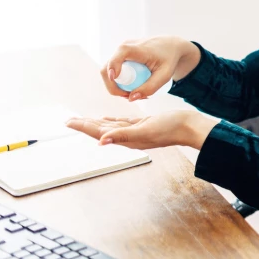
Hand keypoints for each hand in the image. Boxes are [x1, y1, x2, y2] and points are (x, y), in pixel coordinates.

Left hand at [64, 111, 218, 149]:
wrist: (190, 126)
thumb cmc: (171, 128)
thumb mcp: (146, 130)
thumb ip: (123, 135)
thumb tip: (101, 141)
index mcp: (127, 138)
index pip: (99, 132)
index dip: (84, 127)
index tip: (69, 122)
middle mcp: (129, 136)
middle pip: (101, 130)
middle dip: (85, 125)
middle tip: (69, 120)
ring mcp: (137, 130)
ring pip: (110, 126)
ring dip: (96, 122)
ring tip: (83, 119)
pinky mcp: (144, 124)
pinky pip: (123, 122)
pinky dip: (112, 120)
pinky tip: (107, 117)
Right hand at [100, 36, 199, 101]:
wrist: (170, 46)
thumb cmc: (169, 59)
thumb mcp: (165, 75)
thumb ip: (150, 87)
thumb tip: (131, 98)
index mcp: (136, 49)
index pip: (118, 56)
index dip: (112, 68)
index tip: (115, 80)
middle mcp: (124, 47)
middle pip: (107, 69)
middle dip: (115, 87)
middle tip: (130, 96)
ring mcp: (120, 51)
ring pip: (108, 71)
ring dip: (116, 86)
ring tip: (135, 92)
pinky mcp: (120, 55)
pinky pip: (113, 70)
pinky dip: (119, 81)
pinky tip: (133, 86)